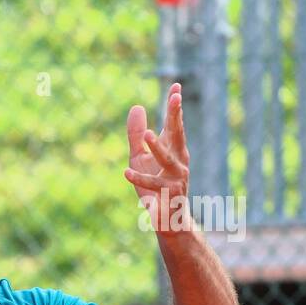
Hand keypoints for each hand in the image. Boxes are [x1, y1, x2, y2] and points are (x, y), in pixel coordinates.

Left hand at [125, 82, 190, 233]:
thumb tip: (136, 107)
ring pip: (167, 160)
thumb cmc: (154, 186)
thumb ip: (136, 135)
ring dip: (157, 147)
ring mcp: (176, 178)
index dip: (174, 106)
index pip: (175, 124)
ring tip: (147, 135)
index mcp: (174, 150)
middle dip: (176, 117)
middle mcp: (179, 161)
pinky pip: (151, 186)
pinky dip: (139, 179)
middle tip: (175, 98)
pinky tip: (126, 173)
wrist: (168, 219)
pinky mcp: (168, 195)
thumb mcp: (140, 157)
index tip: (176, 86)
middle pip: (177, 135)